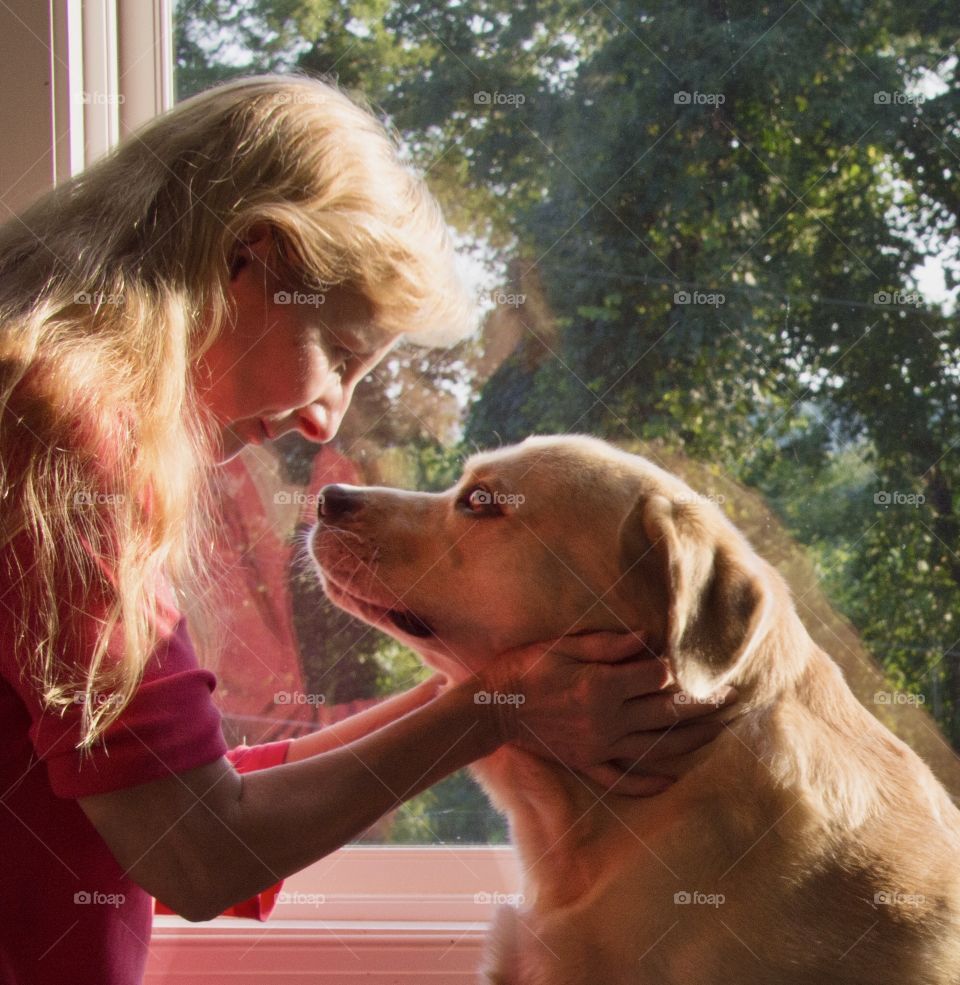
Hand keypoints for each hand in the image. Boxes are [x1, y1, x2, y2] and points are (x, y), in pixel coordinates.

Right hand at [480, 631, 736, 795]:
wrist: (491, 707)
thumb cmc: (525, 667)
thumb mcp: (564, 645)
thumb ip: (608, 645)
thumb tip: (648, 638)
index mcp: (603, 687)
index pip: (658, 677)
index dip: (676, 668)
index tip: (691, 662)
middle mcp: (608, 720)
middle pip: (667, 712)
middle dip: (703, 704)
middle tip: (732, 698)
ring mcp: (599, 746)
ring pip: (656, 747)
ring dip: (691, 740)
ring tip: (718, 732)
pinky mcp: (586, 763)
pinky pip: (623, 779)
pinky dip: (649, 782)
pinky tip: (671, 779)